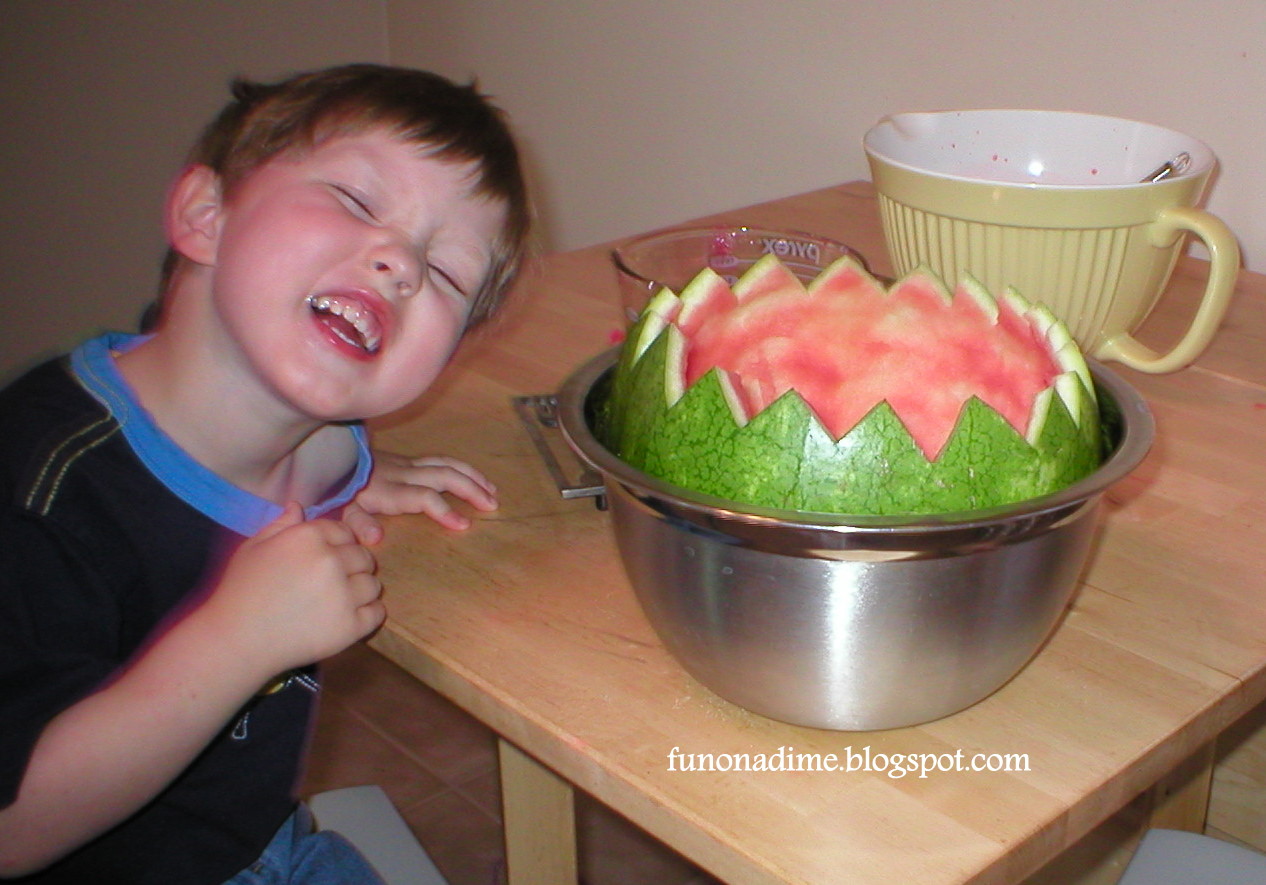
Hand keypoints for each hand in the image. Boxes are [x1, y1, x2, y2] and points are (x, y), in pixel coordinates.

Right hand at [205, 503, 384, 674]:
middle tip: (334, 581)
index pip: (344, 531)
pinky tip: (350, 616)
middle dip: (353, 565)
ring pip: (373, 584)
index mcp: (308, 537)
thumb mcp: (253, 548)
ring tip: (340, 600)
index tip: (325, 558)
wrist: (235, 641)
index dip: (337, 544)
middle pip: (363, 556)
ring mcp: (343, 595)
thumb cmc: (240, 591)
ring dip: (361, 590)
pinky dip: (368, 614)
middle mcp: (331, 561)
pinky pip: (377, 613)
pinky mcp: (350, 626)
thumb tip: (298, 506)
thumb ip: (281, 525)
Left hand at [344, 451, 498, 542]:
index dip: (444, 510)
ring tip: (492, 491)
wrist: (329, 459)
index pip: (423, 498)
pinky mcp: (410, 460)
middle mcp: (403, 474)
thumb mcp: (341, 512)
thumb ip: (358, 524)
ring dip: (472, 476)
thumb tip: (375, 538)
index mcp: (390, 491)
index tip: (464, 525)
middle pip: (444, 476)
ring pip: (446, 464)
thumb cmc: (338, 492)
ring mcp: (408, 464)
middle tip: (492, 506)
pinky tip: (476, 478)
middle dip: (470, 489)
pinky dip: (463, 468)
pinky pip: (442, 460)